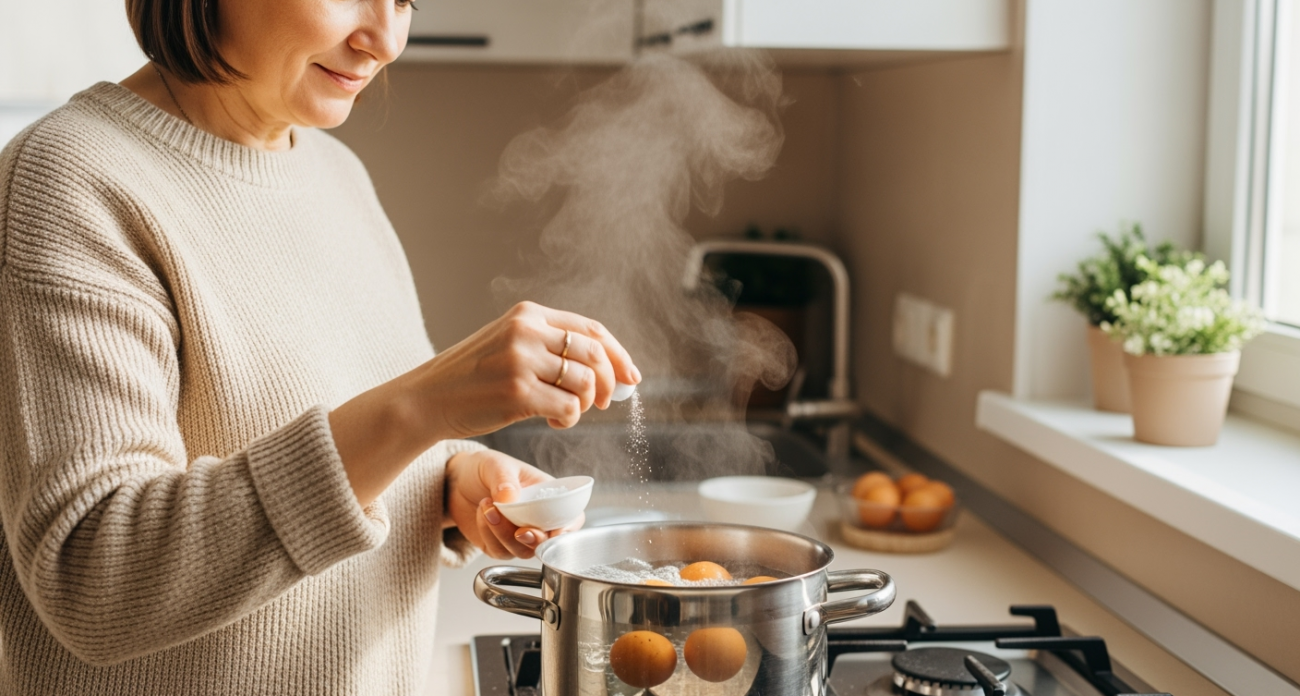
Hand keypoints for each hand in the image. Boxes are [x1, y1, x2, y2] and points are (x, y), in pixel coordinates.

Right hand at [328, 302, 636, 507]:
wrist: (426, 399)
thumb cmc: (471, 378)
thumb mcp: (508, 344)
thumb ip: (549, 346)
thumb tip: (606, 368)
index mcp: (528, 314)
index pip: (591, 328)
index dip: (618, 354)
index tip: (631, 376)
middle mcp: (526, 331)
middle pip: (594, 354)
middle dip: (608, 383)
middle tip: (604, 403)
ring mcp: (521, 361)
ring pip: (584, 382)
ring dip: (586, 404)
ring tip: (567, 412)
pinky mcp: (517, 393)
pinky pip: (568, 407)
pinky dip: (570, 418)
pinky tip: (555, 420)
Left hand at [445, 449, 583, 559]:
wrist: (456, 481)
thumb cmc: (484, 468)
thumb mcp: (495, 464)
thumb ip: (504, 479)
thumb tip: (510, 498)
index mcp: (547, 497)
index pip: (570, 518)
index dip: (568, 529)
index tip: (555, 532)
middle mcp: (537, 520)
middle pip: (547, 542)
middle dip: (533, 539)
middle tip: (519, 529)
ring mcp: (518, 535)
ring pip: (522, 551)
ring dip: (504, 533)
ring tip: (487, 506)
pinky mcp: (498, 545)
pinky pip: (498, 551)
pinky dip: (488, 534)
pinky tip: (482, 513)